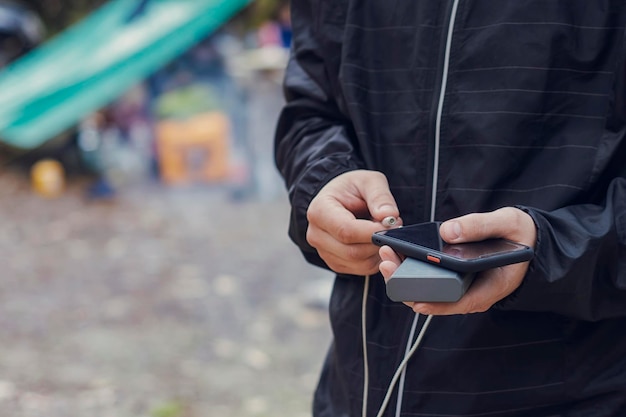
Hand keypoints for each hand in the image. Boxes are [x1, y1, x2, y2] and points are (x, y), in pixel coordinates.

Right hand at [306, 170, 400, 274]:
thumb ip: (380, 196)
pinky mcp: (335, 263)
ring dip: (379, 251)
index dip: (372, 232)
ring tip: (384, 231)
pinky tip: (377, 242)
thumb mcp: (369, 181)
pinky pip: (362, 268)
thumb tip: (389, 216)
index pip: (346, 230)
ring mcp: (324, 252)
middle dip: (379, 242)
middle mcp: (316, 234)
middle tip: (394, 226)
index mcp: (319, 211)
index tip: (392, 224)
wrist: (340, 199)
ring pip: (359, 263)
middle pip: (352, 251)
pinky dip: (376, 258)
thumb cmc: (351, 188)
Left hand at [379, 207, 536, 314]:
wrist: (528, 238)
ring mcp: (461, 286)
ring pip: (428, 289)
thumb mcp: (507, 223)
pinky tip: (395, 253)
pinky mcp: (452, 276)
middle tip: (387, 263)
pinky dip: (411, 267)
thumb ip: (480, 226)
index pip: (460, 303)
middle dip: (408, 284)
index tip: (414, 300)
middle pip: (436, 297)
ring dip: (404, 275)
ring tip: (386, 255)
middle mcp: (472, 292)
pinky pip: (428, 277)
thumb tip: (448, 232)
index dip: (436, 304)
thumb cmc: (520, 234)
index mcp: (491, 286)